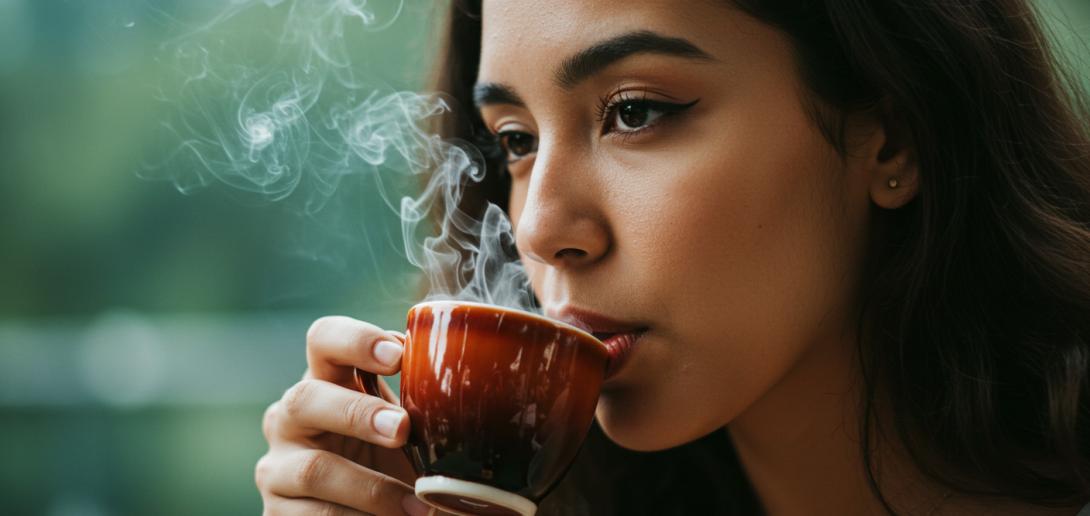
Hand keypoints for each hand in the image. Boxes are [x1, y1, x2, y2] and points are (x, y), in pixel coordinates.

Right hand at [255, 316, 431, 515]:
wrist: (369, 514)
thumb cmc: (392, 457)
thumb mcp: (405, 425)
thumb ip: (423, 397)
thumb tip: (474, 379)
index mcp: (325, 380)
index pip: (323, 338)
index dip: (355, 340)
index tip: (399, 354)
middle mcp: (292, 417)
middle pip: (306, 398)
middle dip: (357, 413)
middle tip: (402, 429)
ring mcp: (278, 465)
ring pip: (313, 468)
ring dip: (370, 487)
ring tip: (416, 505)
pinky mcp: (278, 511)